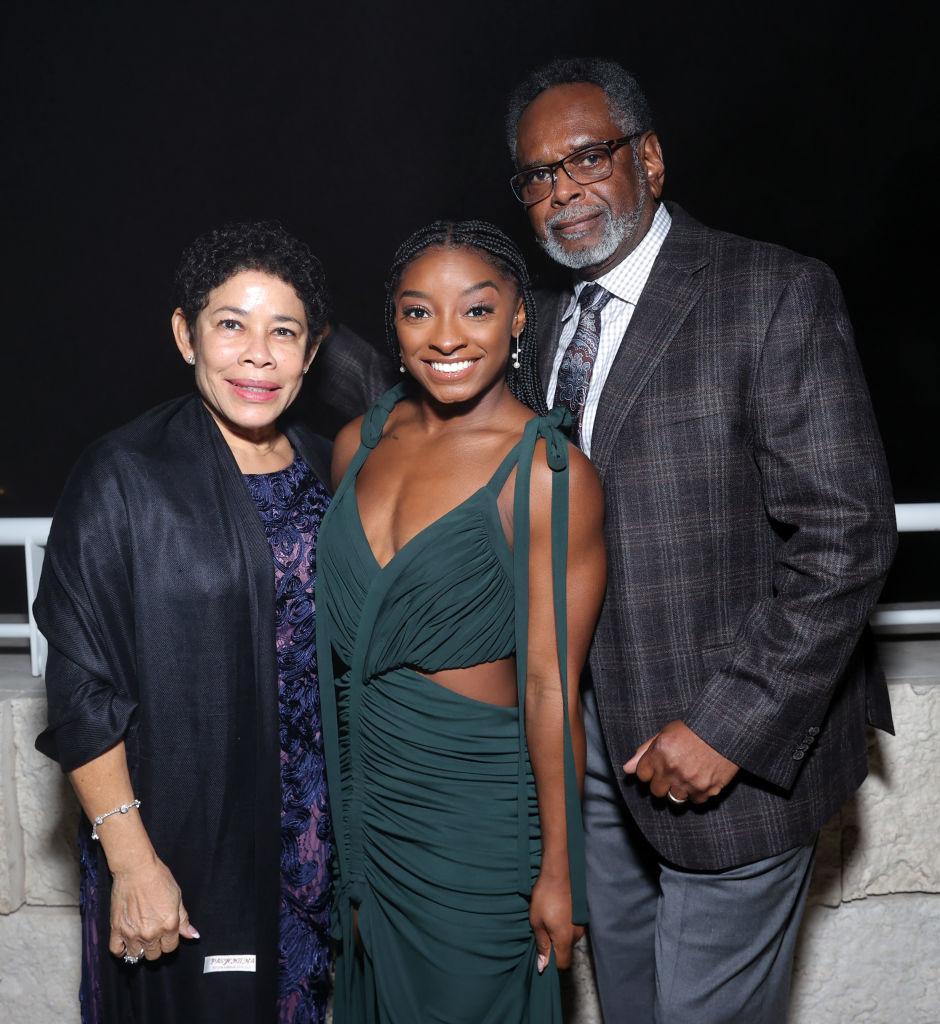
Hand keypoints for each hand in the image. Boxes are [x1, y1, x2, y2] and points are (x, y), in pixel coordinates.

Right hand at [108, 855, 198, 961]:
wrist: (136, 868)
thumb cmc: (158, 878)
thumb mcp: (177, 897)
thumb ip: (184, 920)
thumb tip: (192, 935)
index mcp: (168, 925)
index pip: (170, 947)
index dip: (169, 940)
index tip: (166, 933)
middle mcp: (151, 933)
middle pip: (154, 954)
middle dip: (156, 945)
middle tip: (154, 932)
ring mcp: (132, 933)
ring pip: (137, 955)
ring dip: (140, 947)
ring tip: (141, 935)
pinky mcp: (116, 929)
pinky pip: (117, 950)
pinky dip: (121, 950)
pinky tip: (126, 942)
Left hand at [529, 868, 582, 972]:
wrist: (558, 874)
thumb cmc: (545, 897)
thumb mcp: (537, 922)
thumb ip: (542, 945)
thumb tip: (542, 966)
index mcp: (565, 939)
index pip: (563, 964)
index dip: (552, 963)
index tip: (543, 954)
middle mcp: (576, 935)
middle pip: (566, 952)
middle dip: (555, 947)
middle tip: (542, 932)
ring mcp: (581, 925)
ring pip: (569, 940)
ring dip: (560, 936)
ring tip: (549, 919)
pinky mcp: (581, 916)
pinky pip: (573, 929)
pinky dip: (565, 927)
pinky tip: (556, 914)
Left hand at [623, 720, 738, 804]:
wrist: (728, 730)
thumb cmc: (695, 728)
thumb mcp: (666, 733)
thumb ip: (645, 751)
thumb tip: (626, 769)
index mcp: (660, 753)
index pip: (642, 775)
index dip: (649, 771)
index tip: (658, 766)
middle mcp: (672, 769)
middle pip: (656, 791)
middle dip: (662, 782)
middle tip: (674, 770)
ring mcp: (689, 782)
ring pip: (674, 799)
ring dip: (679, 789)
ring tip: (688, 774)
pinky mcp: (706, 791)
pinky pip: (694, 801)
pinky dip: (696, 793)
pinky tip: (701, 778)